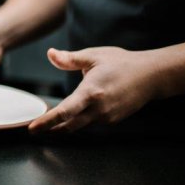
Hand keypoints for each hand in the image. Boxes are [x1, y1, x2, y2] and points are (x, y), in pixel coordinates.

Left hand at [29, 47, 157, 133]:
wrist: (151, 76)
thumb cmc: (121, 63)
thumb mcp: (94, 56)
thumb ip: (69, 58)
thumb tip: (50, 54)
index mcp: (91, 92)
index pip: (64, 112)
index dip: (47, 122)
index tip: (32, 129)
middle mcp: (99, 109)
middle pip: (69, 125)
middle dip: (50, 129)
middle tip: (33, 131)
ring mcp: (107, 117)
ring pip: (79, 126)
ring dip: (62, 127)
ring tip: (47, 126)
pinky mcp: (112, 120)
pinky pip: (90, 123)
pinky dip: (77, 122)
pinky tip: (69, 119)